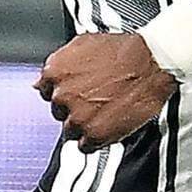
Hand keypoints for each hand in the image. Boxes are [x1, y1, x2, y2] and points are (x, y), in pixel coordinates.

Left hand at [36, 32, 177, 151]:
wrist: (151, 63)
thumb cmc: (122, 51)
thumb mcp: (82, 45)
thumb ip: (58, 64)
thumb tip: (40, 81)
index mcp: (54, 72)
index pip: (46, 92)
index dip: (63, 93)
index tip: (74, 94)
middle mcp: (61, 95)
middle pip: (58, 112)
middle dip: (73, 109)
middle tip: (93, 103)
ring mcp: (77, 116)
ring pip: (70, 131)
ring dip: (83, 126)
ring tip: (102, 115)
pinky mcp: (95, 134)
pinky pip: (85, 147)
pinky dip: (94, 141)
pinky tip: (106, 129)